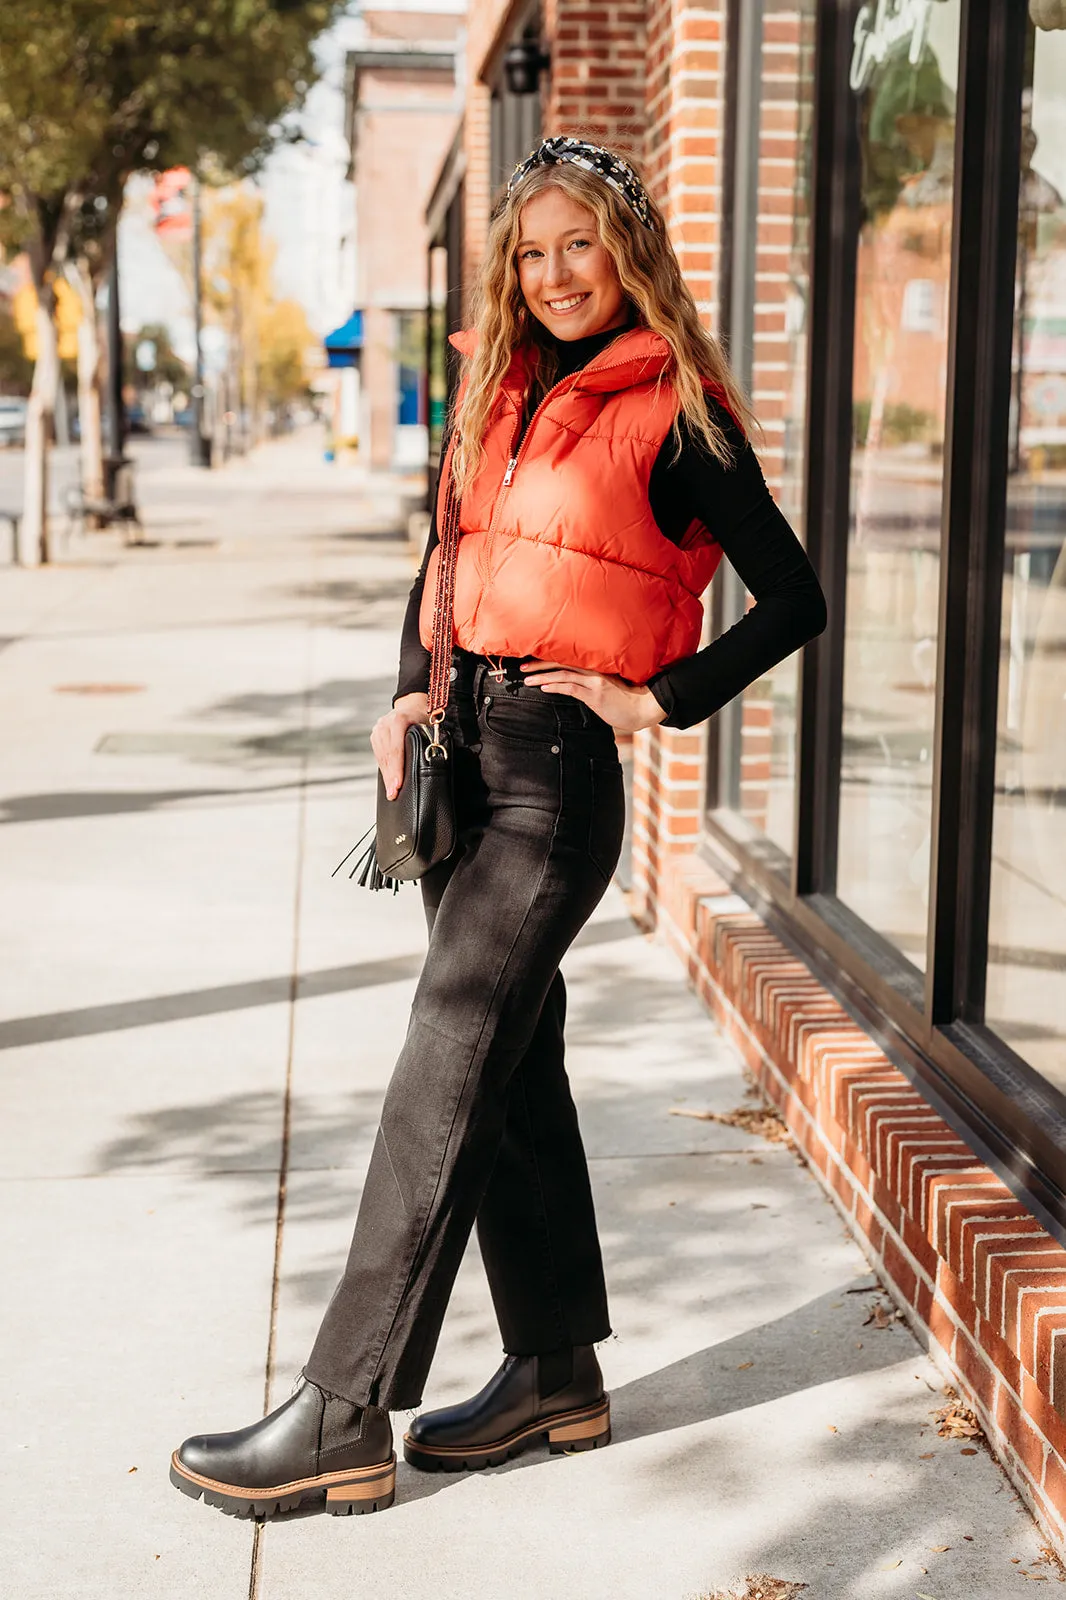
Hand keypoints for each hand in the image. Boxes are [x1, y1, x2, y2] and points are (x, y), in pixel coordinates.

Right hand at [372, 692, 428, 799]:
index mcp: (399, 720)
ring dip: (387, 776)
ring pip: (381, 757)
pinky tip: (388, 781)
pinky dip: (384, 769)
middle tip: (394, 794)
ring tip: (391, 792)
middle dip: (391, 777)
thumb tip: (434, 762)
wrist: (412, 705)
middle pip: (387, 755)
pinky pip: (379, 755)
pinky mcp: (375, 735)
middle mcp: (385, 724)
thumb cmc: (424, 717)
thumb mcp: (430, 726)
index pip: (396, 749)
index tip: (397, 784)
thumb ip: (430, 741)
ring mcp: (378, 729)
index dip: (397, 768)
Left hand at [520, 660, 667, 732]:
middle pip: (561, 661)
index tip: (532, 660)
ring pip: (562, 673)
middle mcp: (594, 670)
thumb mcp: (608, 686)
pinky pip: (570, 687)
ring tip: (527, 679)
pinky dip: (555, 686)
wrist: (644, 708)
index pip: (567, 658)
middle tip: (522, 666)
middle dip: (539, 663)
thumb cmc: (626, 700)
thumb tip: (572, 686)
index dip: (548, 658)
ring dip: (541, 676)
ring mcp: (595, 681)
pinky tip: (543, 687)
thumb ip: (590, 683)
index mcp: (596, 666)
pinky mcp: (596, 694)